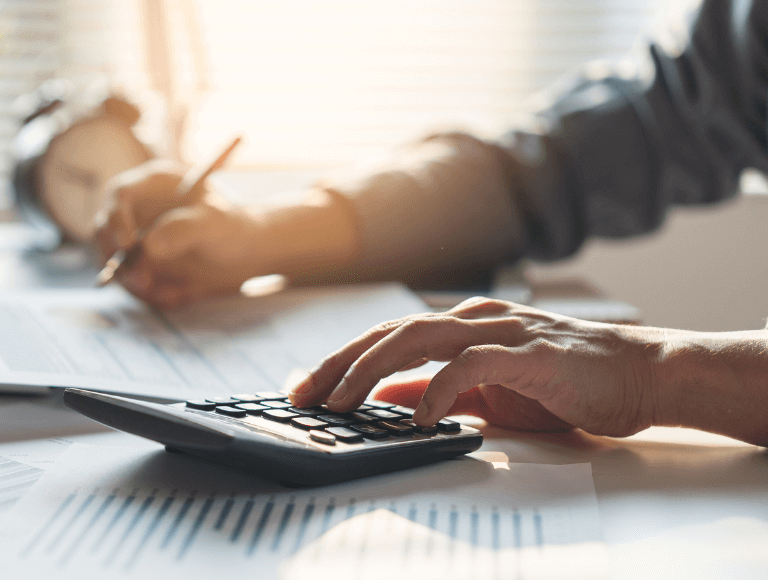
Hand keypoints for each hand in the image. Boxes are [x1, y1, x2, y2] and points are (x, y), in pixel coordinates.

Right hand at [93, 159, 266, 307]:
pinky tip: (179, 295)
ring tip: (173, 293)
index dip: (116, 218)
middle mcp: (136, 212)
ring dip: (137, 284)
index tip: (128, 245)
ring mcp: (135, 241)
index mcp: (153, 186)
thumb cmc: (233, 228)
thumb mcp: (215, 224)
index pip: (120, 194)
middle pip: (104, 232)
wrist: (246, 255)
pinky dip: (152, 295)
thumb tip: (148, 246)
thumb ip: (183, 230)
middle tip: (142, 281)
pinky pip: (133, 285)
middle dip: (117, 259)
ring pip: (116, 264)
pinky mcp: (140, 267)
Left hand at [288, 297, 668, 436]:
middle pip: (390, 332)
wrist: (640, 377)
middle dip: (340, 363)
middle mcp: (475, 319)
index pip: (387, 335)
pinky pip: (473, 364)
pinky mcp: (532, 354)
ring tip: (342, 402)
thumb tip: (387, 395)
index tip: (305, 388)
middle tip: (303, 395)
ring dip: (372, 369)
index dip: (341, 359)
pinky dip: (438, 387)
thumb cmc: (565, 383)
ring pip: (420, 337)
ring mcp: (503, 332)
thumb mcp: (487, 391)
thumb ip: (437, 387)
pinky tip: (418, 416)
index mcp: (462, 325)